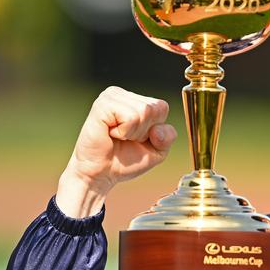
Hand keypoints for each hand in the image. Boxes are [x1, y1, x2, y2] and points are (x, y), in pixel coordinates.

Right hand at [56, 86, 176, 217]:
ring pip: (144, 111)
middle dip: (144, 131)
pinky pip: (131, 117)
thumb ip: (168, 137)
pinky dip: (124, 132)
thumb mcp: (157, 151)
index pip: (162, 107)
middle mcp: (122, 95)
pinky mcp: (102, 104)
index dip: (155, 129)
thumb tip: (158, 129)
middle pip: (154, 108)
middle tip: (125, 138)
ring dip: (133, 132)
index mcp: (135, 100)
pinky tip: (110, 133)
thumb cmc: (125, 160)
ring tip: (117, 136)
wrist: (101, 174)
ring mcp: (111, 97)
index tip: (136, 138)